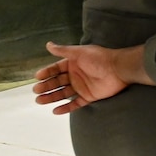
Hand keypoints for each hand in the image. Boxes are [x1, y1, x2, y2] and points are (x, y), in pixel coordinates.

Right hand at [33, 42, 149, 114]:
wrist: (119, 69)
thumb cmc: (99, 58)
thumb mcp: (79, 52)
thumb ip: (63, 50)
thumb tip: (48, 45)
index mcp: (73, 64)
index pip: (56, 69)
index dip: (46, 73)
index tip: (37, 77)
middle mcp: (76, 76)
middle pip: (57, 82)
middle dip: (46, 86)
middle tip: (36, 91)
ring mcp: (82, 87)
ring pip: (63, 93)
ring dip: (51, 97)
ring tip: (39, 101)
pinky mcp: (89, 97)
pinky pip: (75, 104)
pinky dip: (66, 108)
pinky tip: (55, 111)